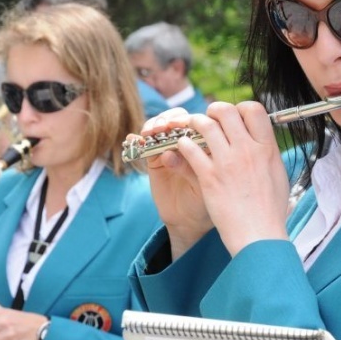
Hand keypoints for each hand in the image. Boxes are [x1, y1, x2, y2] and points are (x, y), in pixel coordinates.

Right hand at [137, 107, 214, 257]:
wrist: (188, 220)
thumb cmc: (203, 202)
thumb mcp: (202, 186)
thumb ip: (189, 169)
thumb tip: (168, 154)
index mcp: (207, 145)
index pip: (200, 123)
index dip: (190, 120)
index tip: (182, 124)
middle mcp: (189, 142)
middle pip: (179, 119)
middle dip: (170, 119)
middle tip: (163, 126)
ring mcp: (171, 148)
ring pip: (161, 127)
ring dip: (154, 125)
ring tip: (150, 133)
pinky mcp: (154, 157)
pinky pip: (145, 144)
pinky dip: (137, 139)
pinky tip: (133, 139)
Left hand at [172, 101, 290, 256]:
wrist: (258, 235)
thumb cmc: (270, 210)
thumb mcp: (278, 176)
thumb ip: (269, 155)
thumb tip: (265, 142)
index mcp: (267, 148)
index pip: (254, 109)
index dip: (241, 108)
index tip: (235, 117)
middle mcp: (247, 150)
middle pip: (227, 111)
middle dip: (214, 110)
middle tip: (209, 118)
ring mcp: (227, 163)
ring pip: (205, 125)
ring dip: (195, 123)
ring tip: (191, 128)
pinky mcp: (209, 177)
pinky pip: (190, 149)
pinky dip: (183, 144)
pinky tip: (182, 147)